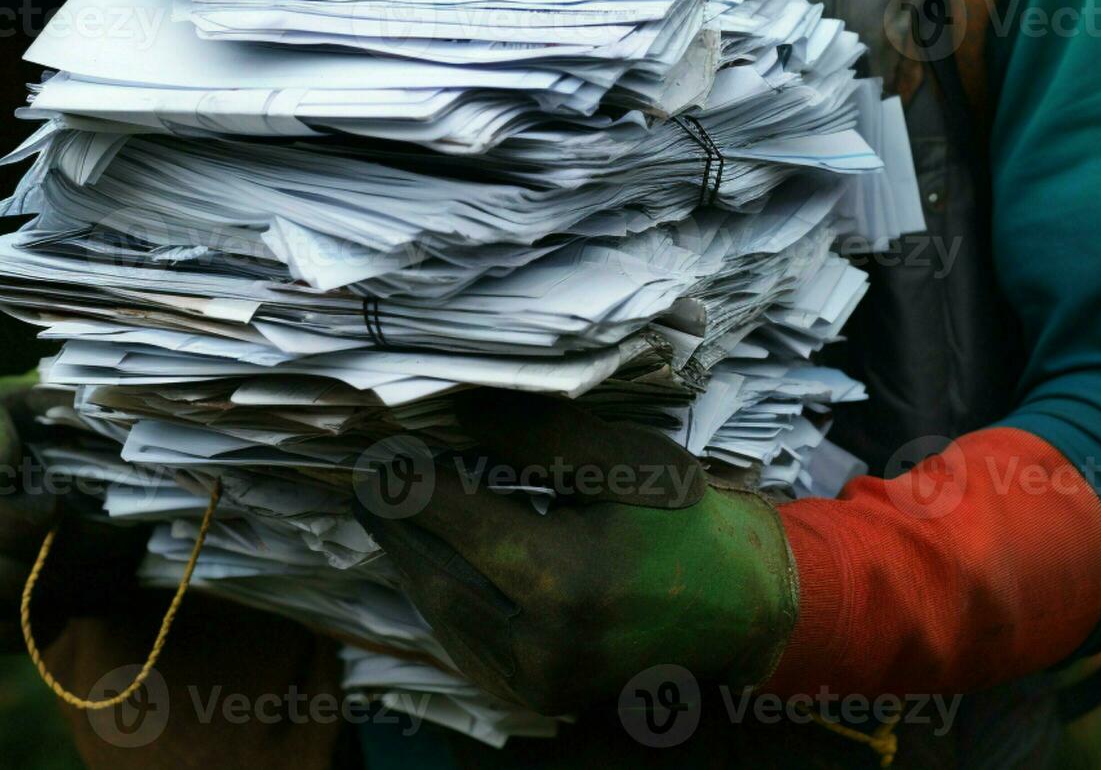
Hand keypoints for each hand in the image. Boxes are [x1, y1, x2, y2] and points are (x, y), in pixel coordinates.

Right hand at [0, 372, 147, 652]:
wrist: (87, 488)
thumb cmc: (97, 440)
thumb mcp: (101, 412)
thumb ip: (109, 412)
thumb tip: (135, 432)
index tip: (10, 468)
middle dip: (68, 535)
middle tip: (123, 536)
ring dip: (67, 580)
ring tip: (114, 564)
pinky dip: (48, 619)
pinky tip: (81, 590)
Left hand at [354, 389, 797, 714]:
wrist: (738, 606)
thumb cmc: (684, 521)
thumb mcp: (622, 461)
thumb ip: (536, 434)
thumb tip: (454, 407)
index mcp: (564, 580)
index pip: (453, 518)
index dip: (406, 478)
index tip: (374, 444)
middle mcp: (540, 643)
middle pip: (432, 567)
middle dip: (394, 518)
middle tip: (362, 475)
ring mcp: (535, 680)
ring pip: (440, 608)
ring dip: (409, 557)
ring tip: (388, 510)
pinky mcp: (534, 694)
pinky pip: (464, 639)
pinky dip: (440, 593)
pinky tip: (429, 557)